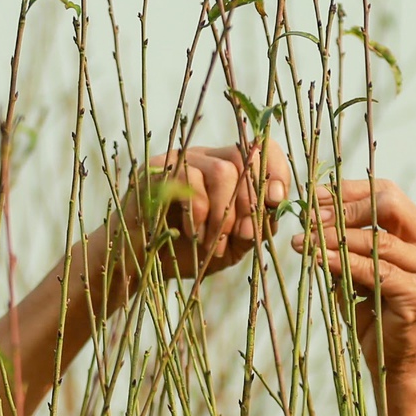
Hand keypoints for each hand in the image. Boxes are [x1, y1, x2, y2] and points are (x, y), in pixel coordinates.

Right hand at [102, 141, 292, 285]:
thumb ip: (256, 228)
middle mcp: (203, 157)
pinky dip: (199, 213)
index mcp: (226, 168)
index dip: (276, 170)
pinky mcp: (154, 171)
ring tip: (215, 244)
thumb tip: (272, 210)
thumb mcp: (232, 246)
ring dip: (225, 214)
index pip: (260, 150)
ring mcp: (177, 161)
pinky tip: (194, 233)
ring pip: (222, 171)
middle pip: (244, 157)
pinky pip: (188, 180)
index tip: (276, 200)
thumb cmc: (186, 254)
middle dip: (250, 202)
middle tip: (243, 236)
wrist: (140, 266)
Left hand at [293, 178, 415, 373]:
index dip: (348, 191)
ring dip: (335, 237)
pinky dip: (343, 262)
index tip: (313, 197)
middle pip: (388, 205)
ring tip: (303, 241)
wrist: (392, 362)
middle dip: (343, 208)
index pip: (387, 193)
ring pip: (378, 240)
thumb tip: (311, 212)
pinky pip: (375, 270)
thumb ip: (344, 240)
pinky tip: (319, 259)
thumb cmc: (372, 311)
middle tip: (309, 218)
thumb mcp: (355, 267)